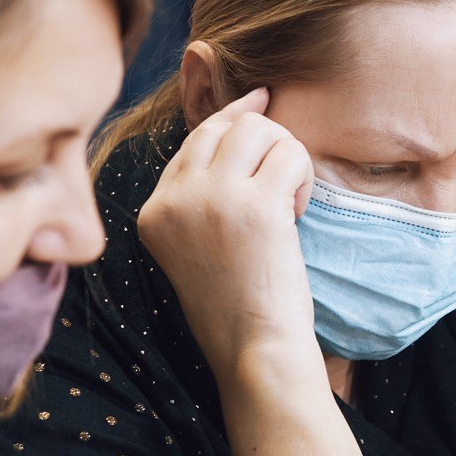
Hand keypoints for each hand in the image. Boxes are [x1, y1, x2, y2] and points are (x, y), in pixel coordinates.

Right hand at [133, 89, 319, 374]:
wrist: (255, 352)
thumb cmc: (239, 306)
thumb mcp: (198, 247)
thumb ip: (203, 196)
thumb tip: (247, 118)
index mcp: (153, 213)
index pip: (194, 141)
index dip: (234, 118)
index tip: (264, 103)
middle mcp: (173, 200)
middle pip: (225, 126)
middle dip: (266, 138)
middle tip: (286, 177)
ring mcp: (211, 200)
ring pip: (257, 128)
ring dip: (286, 154)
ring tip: (290, 199)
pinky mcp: (254, 205)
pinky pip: (289, 153)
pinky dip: (303, 175)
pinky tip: (298, 213)